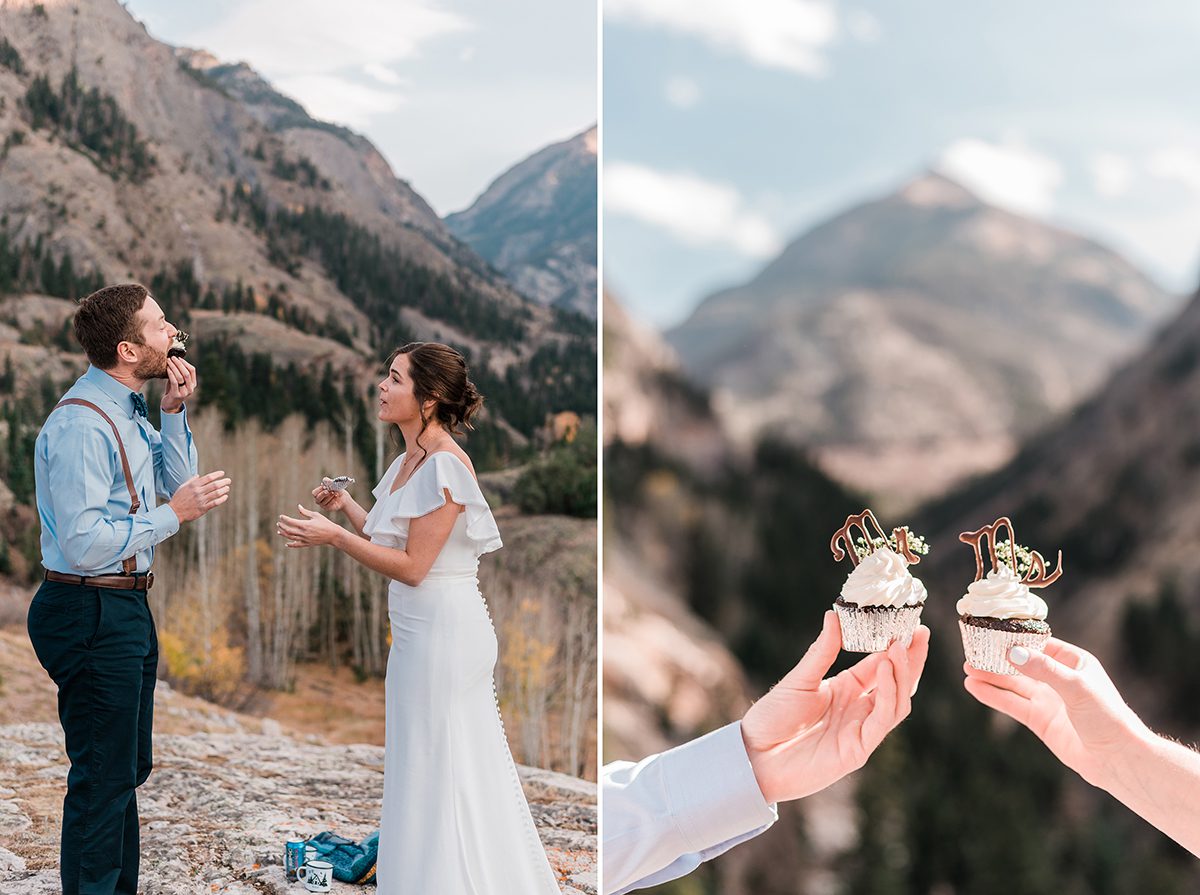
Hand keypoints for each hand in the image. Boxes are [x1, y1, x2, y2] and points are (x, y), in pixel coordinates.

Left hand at [161, 357, 196, 413]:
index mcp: (193, 384)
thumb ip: (179, 373)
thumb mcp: (178, 381)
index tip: (178, 357)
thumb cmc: (173, 390)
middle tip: (172, 357)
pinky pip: (174, 382)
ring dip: (174, 367)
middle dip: (179, 364)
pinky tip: (167, 369)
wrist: (170, 404)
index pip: (192, 370)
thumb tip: (175, 360)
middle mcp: (190, 388)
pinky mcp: (177, 395)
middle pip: (187, 373)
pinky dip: (171, 374)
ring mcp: (184, 392)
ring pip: (181, 377)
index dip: (185, 363)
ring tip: (168, 362)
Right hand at [168, 470, 230, 521]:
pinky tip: (225, 496)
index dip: (217, 474)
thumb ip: (191, 481)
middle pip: (214, 485)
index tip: (222, 473)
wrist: (174, 511)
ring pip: (216, 493)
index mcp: (193, 485)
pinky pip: (215, 503)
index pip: (208, 478)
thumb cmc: (179, 498)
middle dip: (223, 482)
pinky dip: (222, 499)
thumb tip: (198, 476)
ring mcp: (201, 500)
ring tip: (227, 488)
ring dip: (224, 490)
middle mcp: (198, 492)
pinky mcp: (203, 508)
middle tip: (228, 480)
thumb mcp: (183, 487)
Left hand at [277, 505, 342, 547]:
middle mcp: (303, 533)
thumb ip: (305, 512)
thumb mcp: (316, 515)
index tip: (281, 516)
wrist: (333, 534)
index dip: (284, 519)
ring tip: (279, 531)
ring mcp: (304, 539)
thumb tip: (298, 506)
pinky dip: (291, 545)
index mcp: (305, 525)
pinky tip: (287, 543)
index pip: (290, 522)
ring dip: (284, 534)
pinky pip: (296, 545)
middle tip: (278, 523)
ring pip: (290, 538)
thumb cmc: (325, 523)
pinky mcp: (307, 544)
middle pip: (288, 530)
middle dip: (282, 526)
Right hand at [312, 483, 350, 512]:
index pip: (314, 493)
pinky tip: (336, 497)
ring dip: (330, 497)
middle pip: (318, 498)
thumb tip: (325, 480)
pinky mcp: (327, 508)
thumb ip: (328, 481)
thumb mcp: (333, 483)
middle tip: (329, 491)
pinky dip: (333, 500)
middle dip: (323, 494)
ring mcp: (322, 504)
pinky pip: (328, 505)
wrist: (343, 496)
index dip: (319, 490)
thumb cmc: (336, 489)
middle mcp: (319, 499)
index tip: (325, 487)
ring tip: (335, 493)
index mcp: (318, 493)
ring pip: (323, 502)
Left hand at [741, 611, 929, 803]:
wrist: (754, 756)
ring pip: (896, 703)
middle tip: (921, 633)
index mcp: (846, 690)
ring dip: (902, 675)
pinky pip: (882, 722)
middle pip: (896, 684)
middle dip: (911, 660)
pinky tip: (884, 670)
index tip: (911, 624)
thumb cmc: (773, 718)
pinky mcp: (858, 750)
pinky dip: (888, 696)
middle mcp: (858, 709)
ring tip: (900, 647)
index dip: (896, 648)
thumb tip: (834, 615)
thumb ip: (822, 651)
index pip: (880, 666)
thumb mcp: (799, 679)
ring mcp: (860, 730)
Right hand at [962, 638, 1151, 788]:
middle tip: (972, 650)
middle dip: (998, 657)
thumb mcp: (1077, 687)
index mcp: (1073, 662)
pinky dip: (993, 696)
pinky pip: (1012, 704)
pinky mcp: (1040, 720)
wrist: (1117, 759)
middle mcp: (1058, 678)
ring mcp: (1048, 700)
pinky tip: (975, 688)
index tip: (992, 631)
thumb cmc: (1107, 717)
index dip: (1016, 637)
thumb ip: (1044, 669)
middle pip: (1022, 663)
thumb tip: (1012, 653)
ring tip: (967, 669)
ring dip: (991, 676)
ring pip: (1013, 684)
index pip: (1039, 643)